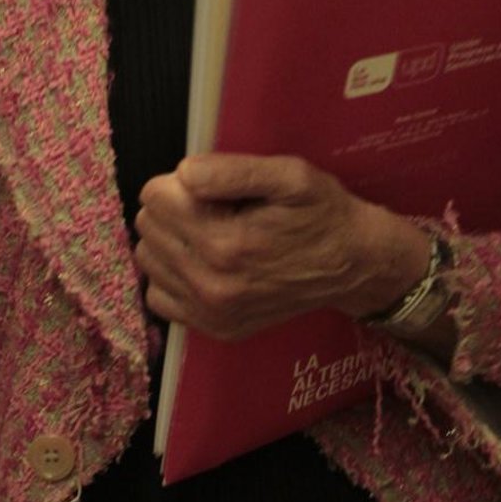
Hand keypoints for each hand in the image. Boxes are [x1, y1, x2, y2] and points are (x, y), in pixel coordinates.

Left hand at [134, 154, 432, 339]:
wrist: (352, 266)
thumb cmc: (321, 213)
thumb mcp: (290, 176)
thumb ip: (233, 172)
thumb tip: (183, 173)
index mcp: (224, 243)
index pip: (155, 196)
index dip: (181, 181)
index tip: (213, 186)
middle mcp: (210, 285)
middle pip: (148, 226)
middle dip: (174, 207)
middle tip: (217, 208)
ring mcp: (210, 314)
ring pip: (148, 259)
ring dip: (171, 240)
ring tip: (212, 233)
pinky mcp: (214, 329)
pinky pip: (159, 295)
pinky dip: (173, 274)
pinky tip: (204, 262)